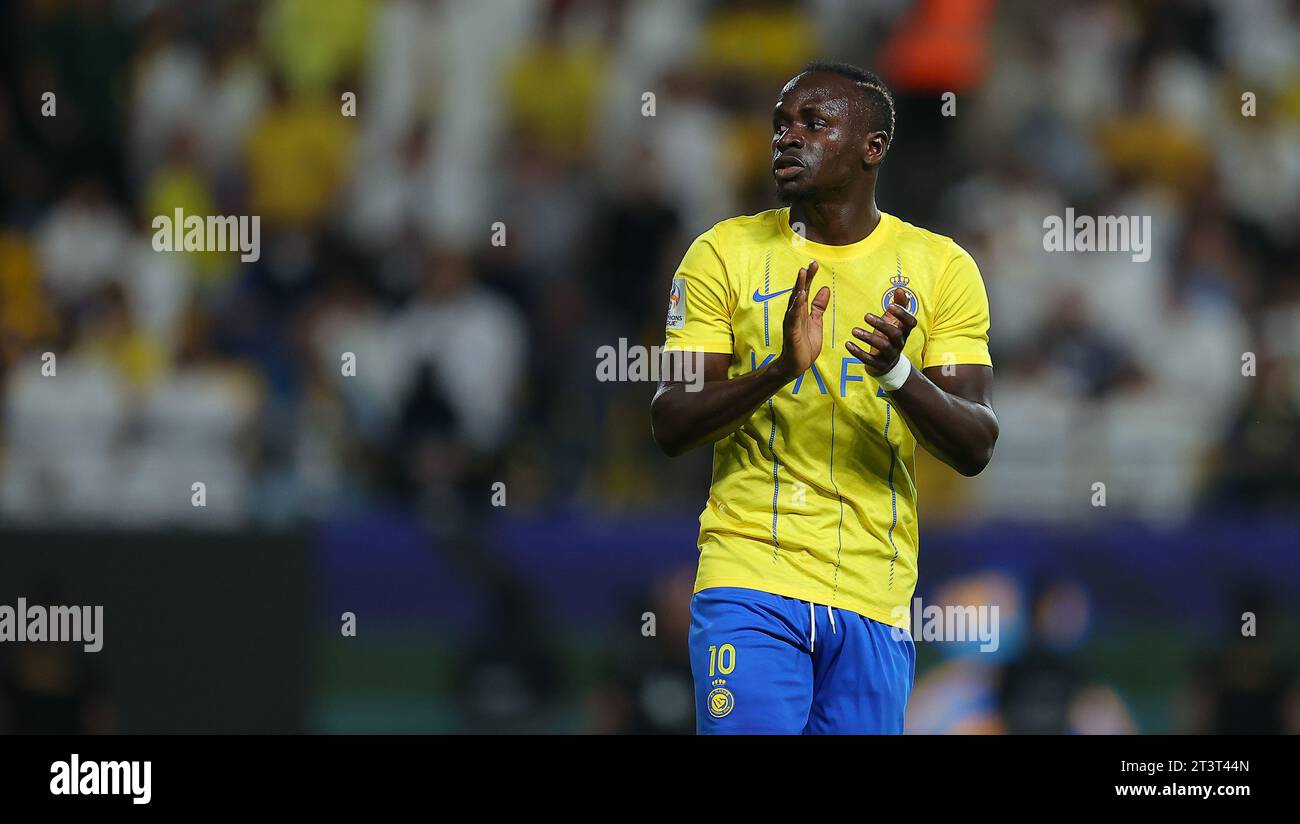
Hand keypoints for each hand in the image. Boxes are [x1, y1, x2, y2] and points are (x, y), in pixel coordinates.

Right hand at [774, 261, 829, 382]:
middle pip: (799, 292)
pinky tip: (800, 297)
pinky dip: (796, 307)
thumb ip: (818, 306)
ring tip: (803, 275)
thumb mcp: (816, 322)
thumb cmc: (804, 344)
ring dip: (799, 288)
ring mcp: (791, 322)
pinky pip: (794, 318)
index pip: (805, 290)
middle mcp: (794, 314)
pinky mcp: (791, 332)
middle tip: (809, 264)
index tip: (814, 264)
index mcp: (801, 311)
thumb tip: (824, 289)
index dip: (810, 277)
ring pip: (795, 302)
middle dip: (804, 278)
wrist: (797, 364)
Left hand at [846, 287, 916, 375]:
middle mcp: (899, 343)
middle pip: (895, 334)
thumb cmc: (889, 336)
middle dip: (881, 324)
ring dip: (868, 337)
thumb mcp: (894, 321)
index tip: (890, 306)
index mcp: (904, 331)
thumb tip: (901, 289)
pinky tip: (848, 344)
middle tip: (866, 316)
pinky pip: (869, 360)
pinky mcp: (879, 365)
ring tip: (854, 330)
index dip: (903, 314)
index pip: (910, 323)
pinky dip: (858, 352)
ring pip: (882, 347)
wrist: (888, 365)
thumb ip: (899, 305)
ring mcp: (890, 355)